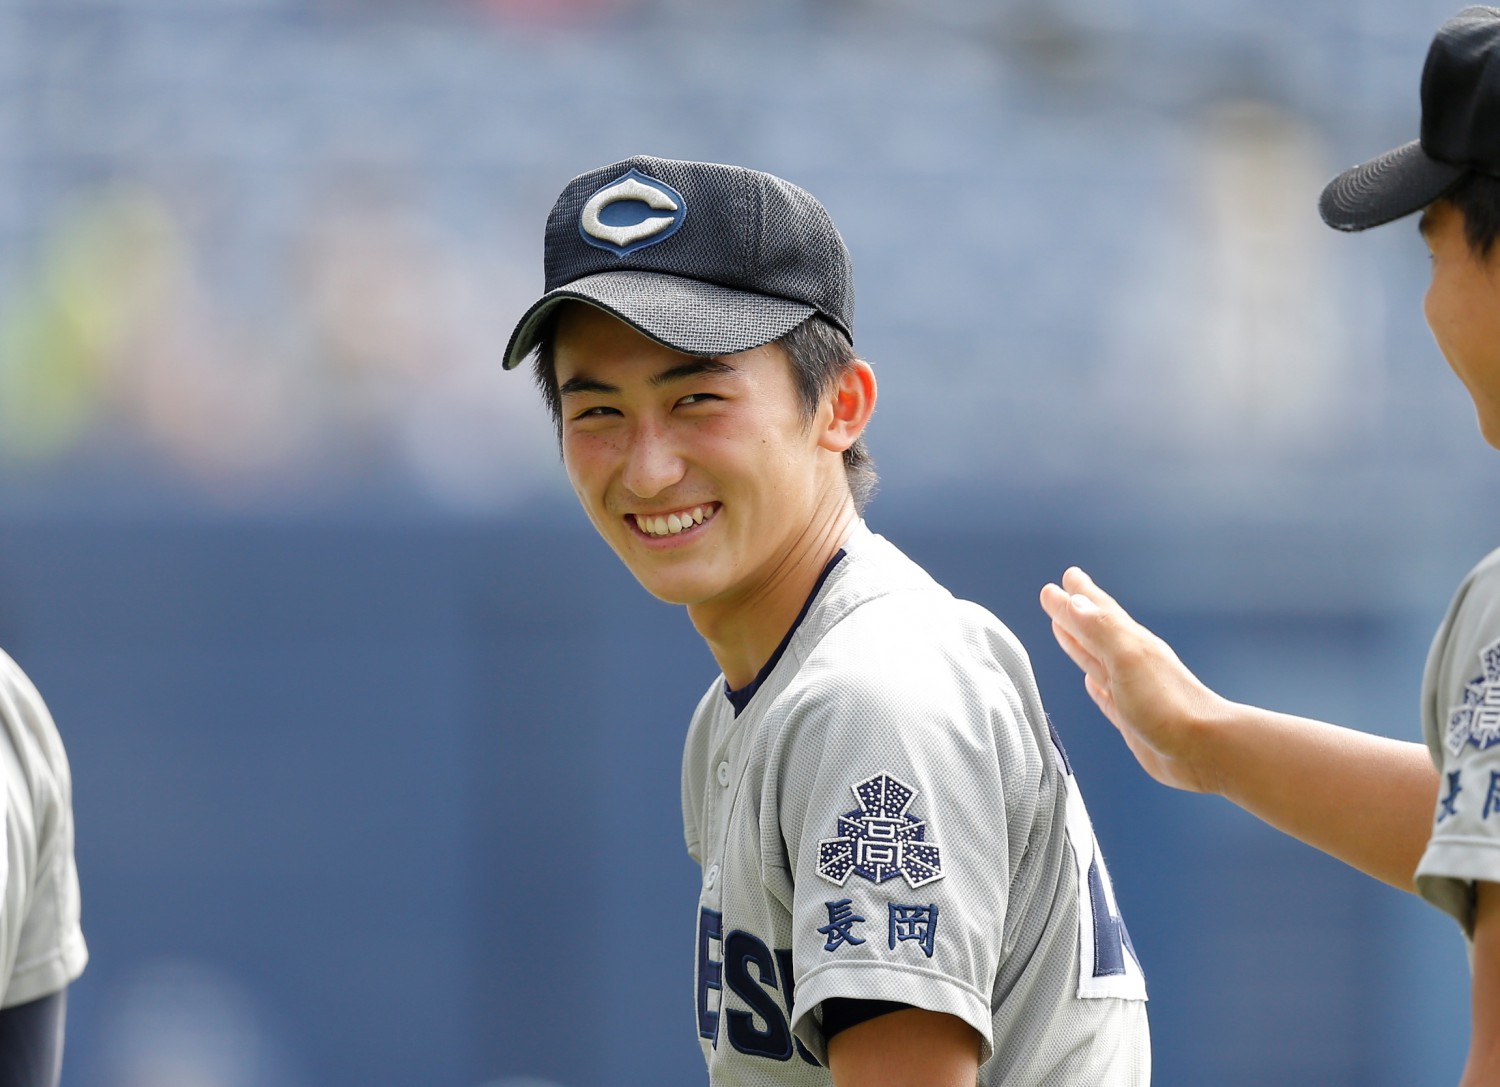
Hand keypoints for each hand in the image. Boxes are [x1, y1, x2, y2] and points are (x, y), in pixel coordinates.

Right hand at [1039, 567, 1228, 794]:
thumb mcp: (1128, 657)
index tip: (1064, 579)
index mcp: (1132, 643)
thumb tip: (1072, 601)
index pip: (1098, 612)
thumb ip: (1099, 629)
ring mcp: (1131, 691)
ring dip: (1079, 644)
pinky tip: (1090, 684)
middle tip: (1059, 594)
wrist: (1203, 749)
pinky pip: (1105, 696)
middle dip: (1076, 613)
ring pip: (1096, 660)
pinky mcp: (1131, 719)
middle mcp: (1131, 663)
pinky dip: (1094, 687)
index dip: (1079, 595)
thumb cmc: (1169, 703)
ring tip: (1063, 630)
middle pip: (1095, 631)